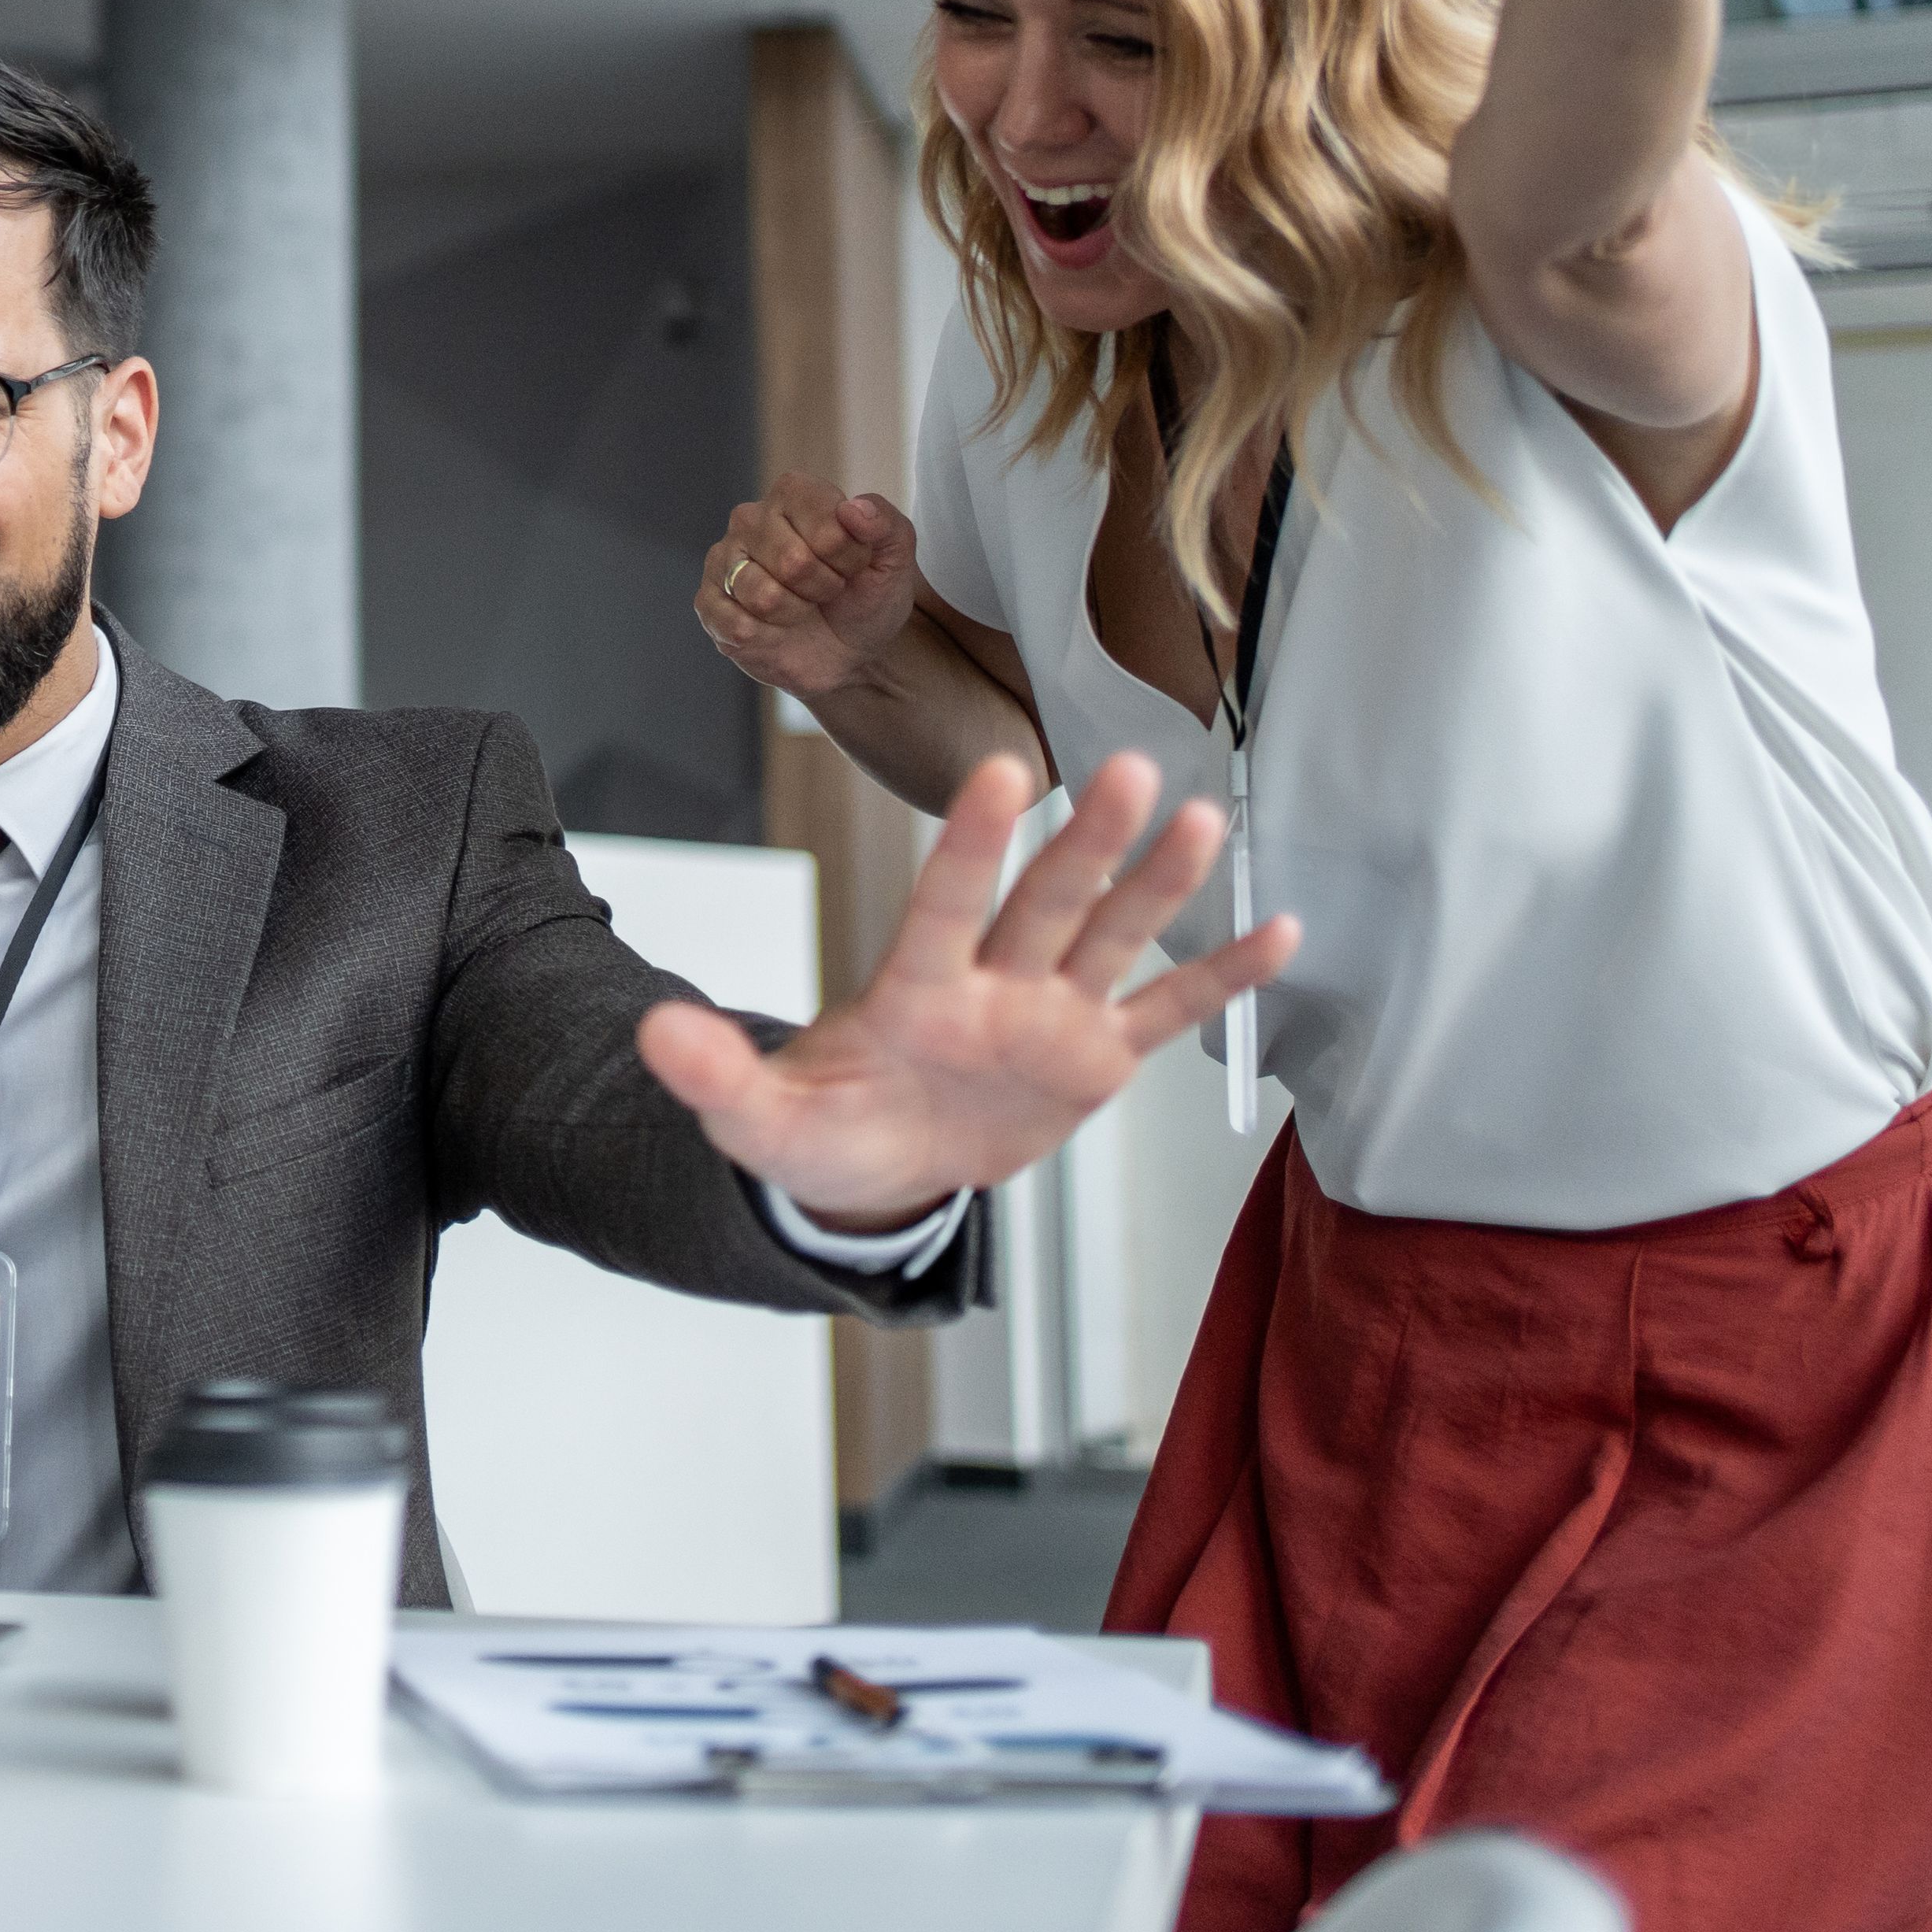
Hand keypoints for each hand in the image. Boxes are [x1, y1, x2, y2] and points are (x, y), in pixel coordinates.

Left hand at [635, 752, 1294, 1230]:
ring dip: (1158, 882)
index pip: (945, 902)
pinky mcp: (1095, 1056)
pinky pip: (1168, 1012)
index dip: (974, 843)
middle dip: (1085, 840)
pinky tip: (1279, 930)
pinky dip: (1221, 977)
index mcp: (914, 989)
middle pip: (1044, 902)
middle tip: (1129, 767)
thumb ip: (715, 1076)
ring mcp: (1049, 1013)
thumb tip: (652, 1032)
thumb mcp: (758, 1120)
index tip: (1001, 770)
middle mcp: (990, 983)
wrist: (881, 1164)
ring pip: (1112, 936)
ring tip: (1206, 816)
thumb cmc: (824, 1126)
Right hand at [697, 473, 919, 698]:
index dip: (850, 557)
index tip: (854, 567)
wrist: (849, 652)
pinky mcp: (709, 602)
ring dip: (795, 615)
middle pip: (793, 562)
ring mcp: (724, 560)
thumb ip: (886, 525)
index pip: (827, 526)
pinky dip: (767, 638)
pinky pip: (735, 624)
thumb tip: (854, 509)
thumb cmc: (867, 597)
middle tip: (827, 591)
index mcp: (794, 493)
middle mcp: (750, 518)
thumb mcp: (895, 561)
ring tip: (801, 609)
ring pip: (762, 596)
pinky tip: (774, 630)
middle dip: (823, 589)